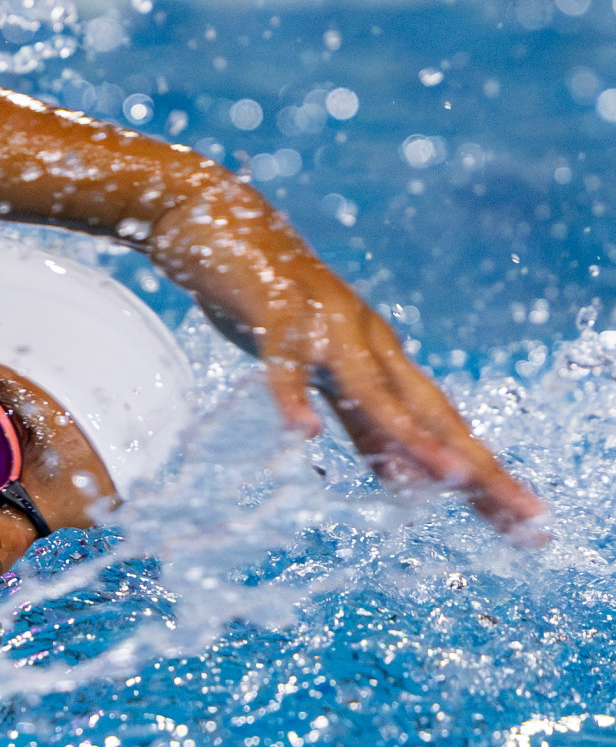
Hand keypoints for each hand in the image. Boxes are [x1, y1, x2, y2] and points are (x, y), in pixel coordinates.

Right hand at [231, 266, 546, 541]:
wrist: (220, 221)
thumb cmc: (272, 305)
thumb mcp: (325, 372)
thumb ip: (362, 419)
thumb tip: (401, 480)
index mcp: (383, 361)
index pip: (445, 427)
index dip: (485, 475)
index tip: (526, 525)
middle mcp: (369, 342)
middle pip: (431, 412)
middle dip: (477, 467)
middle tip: (523, 516)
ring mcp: (326, 324)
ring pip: (371, 387)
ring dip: (408, 432)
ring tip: (444, 478)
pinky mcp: (274, 309)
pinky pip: (285, 360)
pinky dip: (293, 397)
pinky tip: (301, 432)